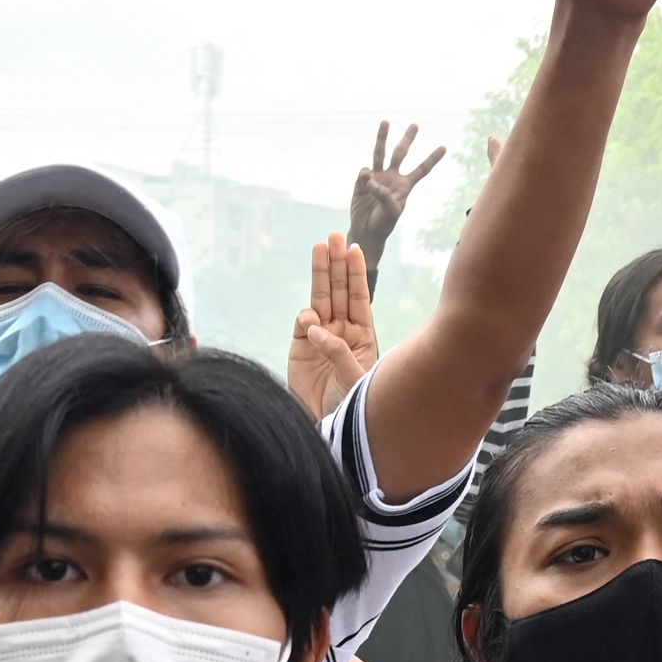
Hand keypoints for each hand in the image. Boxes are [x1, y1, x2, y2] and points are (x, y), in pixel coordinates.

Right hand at [287, 238, 375, 417]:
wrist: (326, 424)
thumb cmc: (349, 404)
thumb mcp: (354, 378)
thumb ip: (339, 353)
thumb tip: (317, 329)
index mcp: (361, 334)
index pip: (359, 297)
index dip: (356, 274)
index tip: (354, 250)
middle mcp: (341, 330)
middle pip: (339, 290)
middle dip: (337, 264)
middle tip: (334, 237)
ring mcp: (320, 335)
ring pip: (320, 298)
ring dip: (320, 273)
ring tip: (319, 248)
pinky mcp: (300, 345)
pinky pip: (303, 323)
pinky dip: (306, 319)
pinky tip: (311, 326)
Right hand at [347, 121, 445, 255]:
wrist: (366, 231)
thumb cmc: (383, 224)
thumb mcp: (391, 212)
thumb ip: (384, 195)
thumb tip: (372, 177)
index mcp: (405, 186)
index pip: (422, 170)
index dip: (432, 159)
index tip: (444, 147)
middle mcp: (392, 177)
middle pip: (401, 153)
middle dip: (408, 139)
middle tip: (416, 125)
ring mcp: (376, 177)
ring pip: (380, 153)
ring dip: (382, 137)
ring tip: (386, 121)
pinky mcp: (362, 182)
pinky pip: (364, 173)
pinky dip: (365, 177)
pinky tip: (367, 185)